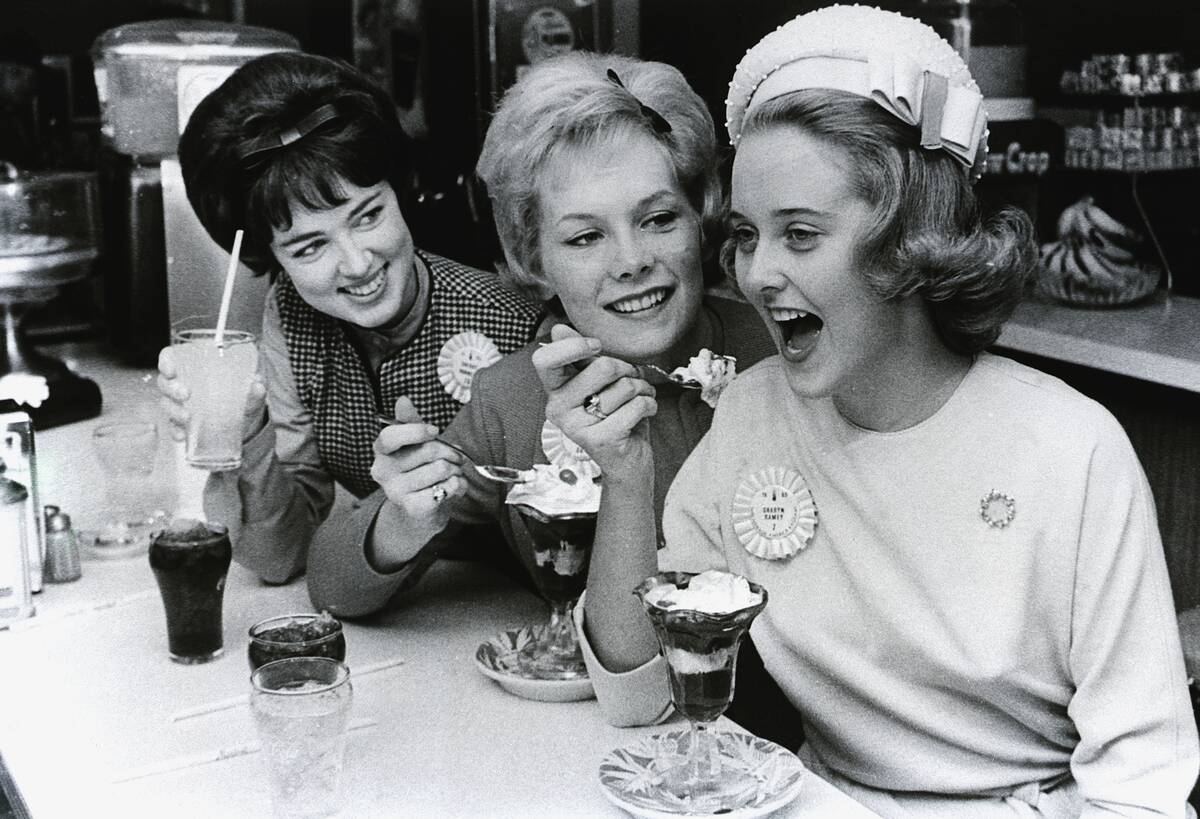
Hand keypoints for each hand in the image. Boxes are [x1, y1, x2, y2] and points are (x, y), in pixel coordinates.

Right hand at [156, 346, 265, 441]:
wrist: (245, 423)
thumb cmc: (242, 397)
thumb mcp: (251, 392)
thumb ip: (255, 389)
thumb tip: (257, 385)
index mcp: (195, 368)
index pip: (171, 358)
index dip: (166, 362)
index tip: (171, 370)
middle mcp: (183, 384)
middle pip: (165, 381)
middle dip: (171, 388)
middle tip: (186, 395)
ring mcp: (180, 404)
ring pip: (166, 403)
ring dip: (173, 410)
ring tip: (187, 418)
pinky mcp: (182, 423)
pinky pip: (172, 426)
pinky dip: (175, 431)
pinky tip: (183, 435)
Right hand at [371, 397, 466, 523]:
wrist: (420, 511)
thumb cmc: (420, 470)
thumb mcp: (416, 444)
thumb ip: (411, 423)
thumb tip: (402, 400)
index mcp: (382, 450)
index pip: (390, 436)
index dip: (416, 430)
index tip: (435, 430)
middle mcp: (382, 471)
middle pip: (428, 450)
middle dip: (451, 452)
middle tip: (456, 459)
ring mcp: (395, 491)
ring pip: (441, 469)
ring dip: (456, 471)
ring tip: (452, 475)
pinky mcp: (412, 507)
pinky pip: (446, 489)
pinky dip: (458, 486)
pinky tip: (453, 489)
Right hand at [531, 324, 656, 476]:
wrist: (627, 462)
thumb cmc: (616, 416)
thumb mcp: (599, 382)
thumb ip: (581, 356)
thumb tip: (558, 328)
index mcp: (554, 390)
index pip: (545, 359)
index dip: (574, 346)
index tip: (596, 346)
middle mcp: (558, 409)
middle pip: (602, 367)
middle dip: (629, 371)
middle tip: (631, 383)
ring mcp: (577, 427)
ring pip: (625, 387)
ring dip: (643, 390)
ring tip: (638, 402)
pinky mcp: (600, 440)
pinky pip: (637, 406)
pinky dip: (650, 405)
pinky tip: (644, 416)